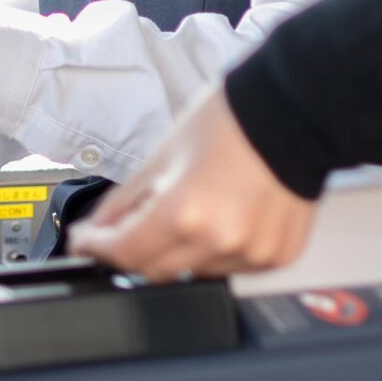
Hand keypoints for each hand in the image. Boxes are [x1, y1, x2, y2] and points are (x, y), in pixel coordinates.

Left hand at [68, 84, 316, 280]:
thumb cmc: (234, 120)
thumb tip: (98, 230)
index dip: (96, 247)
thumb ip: (125, 200)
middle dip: (136, 248)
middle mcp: (219, 241)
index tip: (86, 241)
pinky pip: (233, 267)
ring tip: (194, 208)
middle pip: (154, 270)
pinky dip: (218, 251)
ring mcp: (251, 253)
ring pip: (194, 272)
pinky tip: (224, 217)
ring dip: (180, 251)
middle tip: (135, 222)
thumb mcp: (165, 154)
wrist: (295, 108)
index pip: (124, 253)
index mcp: (185, 213)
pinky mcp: (275, 255)